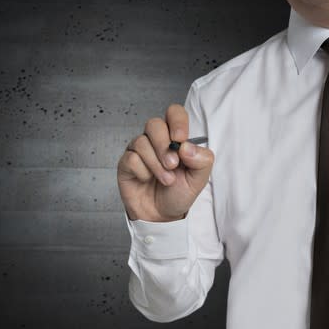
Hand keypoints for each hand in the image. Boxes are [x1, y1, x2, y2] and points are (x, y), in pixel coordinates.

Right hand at [117, 104, 214, 221]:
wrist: (162, 215)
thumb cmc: (179, 193)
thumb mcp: (199, 179)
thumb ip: (201, 160)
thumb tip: (186, 146)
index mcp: (175, 137)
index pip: (174, 113)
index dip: (177, 121)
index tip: (180, 138)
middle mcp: (156, 140)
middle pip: (154, 124)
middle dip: (164, 145)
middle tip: (173, 165)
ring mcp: (139, 150)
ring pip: (141, 142)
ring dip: (156, 164)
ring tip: (166, 179)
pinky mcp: (126, 163)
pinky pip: (131, 158)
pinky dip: (143, 172)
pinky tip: (147, 179)